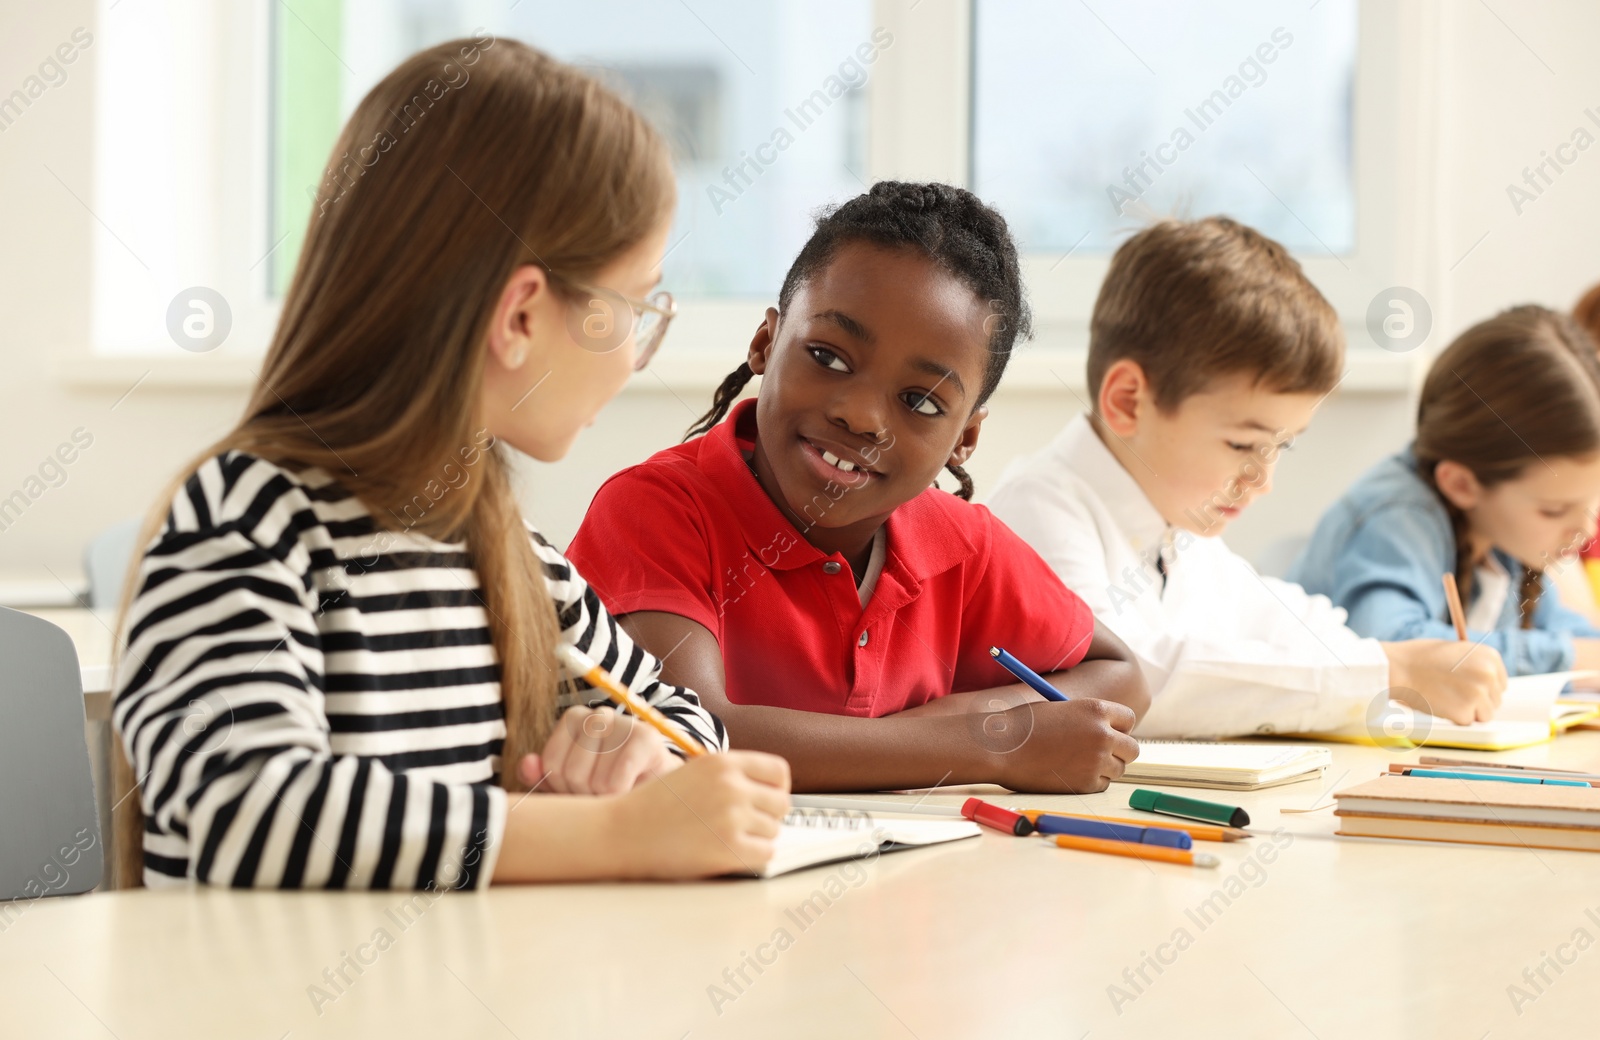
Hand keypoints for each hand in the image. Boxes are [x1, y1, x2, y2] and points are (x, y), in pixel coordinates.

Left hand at [520, 705, 682, 794]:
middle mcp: (598, 715)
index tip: (583, 789)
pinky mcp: (646, 739)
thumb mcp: (571, 787)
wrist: (659, 793)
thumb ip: (544, 778)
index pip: (551, 763)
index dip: (563, 788)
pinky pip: (617, 780)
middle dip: (586, 794)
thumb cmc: (611, 788)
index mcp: (575, 720)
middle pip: (571, 772)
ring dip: (606, 798)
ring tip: (620, 791)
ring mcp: (624, 723)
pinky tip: (632, 791)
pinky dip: (621, 796)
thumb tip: (527, 763)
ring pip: (594, 780)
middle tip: (605, 793)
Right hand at [608, 751, 791, 878]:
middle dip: (767, 816)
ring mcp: (732, 817)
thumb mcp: (692, 772)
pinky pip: (766, 854)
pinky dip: (753, 857)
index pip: (779, 772)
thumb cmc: (652, 805)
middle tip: (746, 826)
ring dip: (757, 838)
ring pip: (774, 830)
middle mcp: (732, 786)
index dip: (776, 789)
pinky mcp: (729, 848)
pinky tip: (729, 853)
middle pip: (781, 803)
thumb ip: (728, 776)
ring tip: (727, 839)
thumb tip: (767, 793)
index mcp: (723, 762)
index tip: (766, 801)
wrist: (622, 832)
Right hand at [984, 698, 1139, 793]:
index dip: (1118, 727)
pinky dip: (1091, 781)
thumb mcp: (1061, 709)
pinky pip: (1102, 784)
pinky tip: (1069, 773)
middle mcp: (1102, 735)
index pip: (1128, 720)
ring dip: (1104, 767)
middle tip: (1100, 752)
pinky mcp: (1086, 784)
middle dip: (1119, 751)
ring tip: (1077, 762)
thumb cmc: (1024, 725)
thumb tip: (1109, 732)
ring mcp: (1096, 761)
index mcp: (1096, 710)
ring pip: (1118, 769)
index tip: (1108, 732)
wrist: (1001, 748)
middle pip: (1132, 748)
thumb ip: (1088, 719)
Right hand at [1382, 639, 1506, 723]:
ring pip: (1485, 714)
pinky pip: (1467, 721)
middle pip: (1495, 700)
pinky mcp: (1466, 712)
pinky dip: (1454, 717)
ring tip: (1446, 697)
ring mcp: (1479, 694)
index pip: (1500, 683)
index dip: (1483, 688)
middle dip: (1477, 701)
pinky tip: (1439, 703)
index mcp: (1490, 656)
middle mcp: (1489, 674)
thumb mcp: (1456, 651)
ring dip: (1468, 711)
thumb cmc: (1420, 658)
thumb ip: (1476, 665)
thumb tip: (1489, 685)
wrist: (1398, 667)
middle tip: (1452, 693)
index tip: (1466, 687)